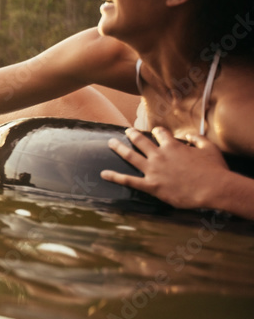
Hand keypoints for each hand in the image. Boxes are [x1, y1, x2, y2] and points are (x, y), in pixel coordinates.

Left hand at [100, 126, 228, 208]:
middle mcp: (159, 155)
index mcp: (172, 146)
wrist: (213, 188)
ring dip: (119, 148)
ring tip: (111, 142)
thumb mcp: (210, 148)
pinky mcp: (151, 185)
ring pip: (130, 156)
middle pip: (140, 141)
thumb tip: (189, 135)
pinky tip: (103, 174)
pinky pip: (128, 180)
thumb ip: (198, 139)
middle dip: (132, 134)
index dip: (157, 131)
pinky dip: (115, 177)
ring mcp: (153, 170)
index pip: (160, 133)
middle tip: (126, 130)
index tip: (155, 130)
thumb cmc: (214, 169)